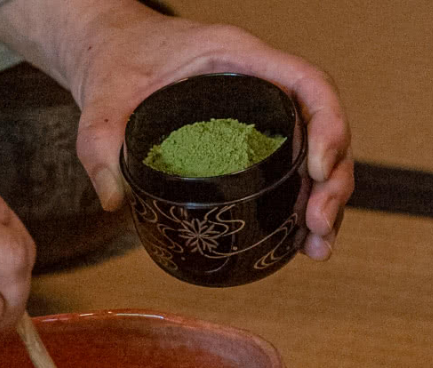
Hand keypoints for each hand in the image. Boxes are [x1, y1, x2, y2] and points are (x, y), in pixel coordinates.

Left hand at [0, 0, 352, 260]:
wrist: (109, 54)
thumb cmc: (114, 63)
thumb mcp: (101, 105)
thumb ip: (99, 147)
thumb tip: (114, 200)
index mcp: (239, 58)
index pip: (306, 82)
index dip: (327, 124)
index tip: (318, 170)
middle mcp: (260, 83)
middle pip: (322, 125)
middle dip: (332, 179)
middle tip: (317, 226)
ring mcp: (260, 112)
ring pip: (314, 151)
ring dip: (325, 199)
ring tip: (318, 247)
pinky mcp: (251, 139)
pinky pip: (289, 166)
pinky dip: (300, 203)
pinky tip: (300, 241)